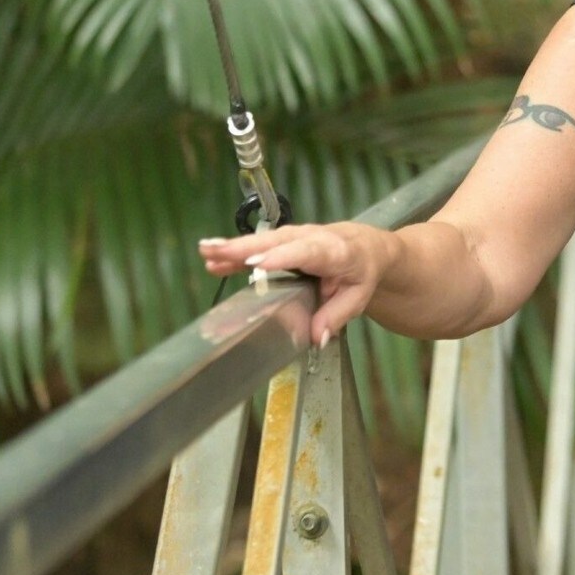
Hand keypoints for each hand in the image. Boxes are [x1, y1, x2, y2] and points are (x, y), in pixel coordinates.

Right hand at [198, 222, 397, 347]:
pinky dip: (236, 253)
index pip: (308, 252)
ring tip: (206, 252)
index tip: (258, 264)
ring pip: (264, 241)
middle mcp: (313, 238)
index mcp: (335, 250)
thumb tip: (315, 337)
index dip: (282, 257)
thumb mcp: (358, 296)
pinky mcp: (284, 241)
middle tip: (217, 252)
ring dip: (234, 247)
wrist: (368, 247)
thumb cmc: (363, 270)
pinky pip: (259, 247)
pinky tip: (213, 261)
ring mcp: (296, 237)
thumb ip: (336, 316)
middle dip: (246, 248)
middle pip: (277, 242)